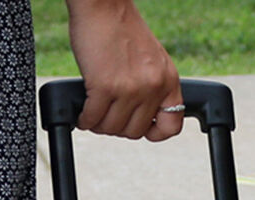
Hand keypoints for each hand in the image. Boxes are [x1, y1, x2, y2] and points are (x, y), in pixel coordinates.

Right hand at [66, 0, 183, 141]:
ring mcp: (129, 88)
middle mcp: (152, 86)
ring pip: (112, 128)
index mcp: (168, 79)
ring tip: (94, 111)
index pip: (171, 126)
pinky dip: (84, 119)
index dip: (153, 132)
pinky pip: (92, 119)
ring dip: (98, 124)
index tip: (140, 127)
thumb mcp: (150, 59)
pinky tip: (82, 112)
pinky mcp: (104, 86)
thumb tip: (141, 119)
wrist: (103, 3)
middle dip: (117, 126)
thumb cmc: (121, 29)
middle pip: (134, 132)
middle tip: (107, 114)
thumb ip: (151, 87)